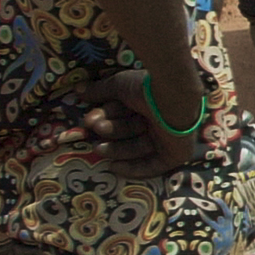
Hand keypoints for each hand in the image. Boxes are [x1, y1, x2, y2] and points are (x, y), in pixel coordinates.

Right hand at [70, 70, 196, 177]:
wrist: (172, 96)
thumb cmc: (146, 88)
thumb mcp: (119, 86)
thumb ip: (100, 90)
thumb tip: (78, 90)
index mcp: (149, 104)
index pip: (123, 115)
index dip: (106, 117)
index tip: (89, 120)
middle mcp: (159, 121)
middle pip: (130, 132)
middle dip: (110, 132)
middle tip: (94, 130)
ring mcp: (168, 139)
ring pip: (137, 148)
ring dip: (116, 149)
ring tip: (99, 146)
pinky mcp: (175, 154)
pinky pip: (152, 166)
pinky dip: (133, 168)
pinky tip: (113, 167)